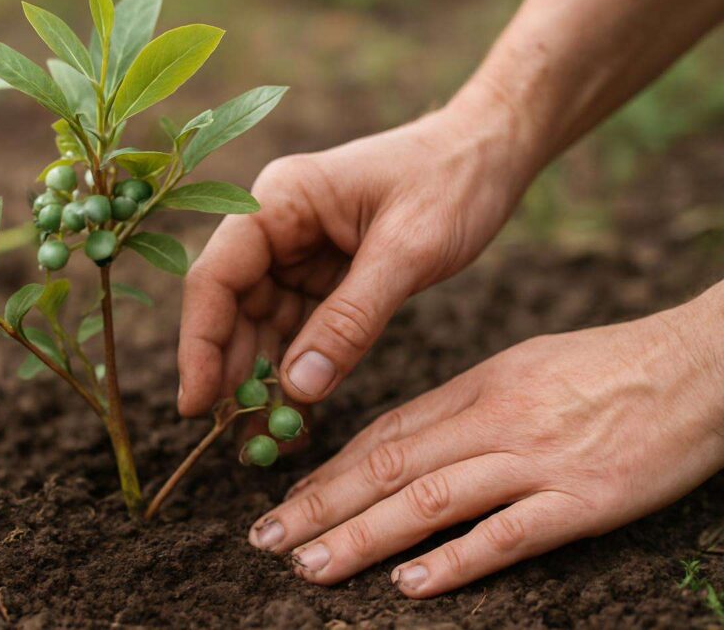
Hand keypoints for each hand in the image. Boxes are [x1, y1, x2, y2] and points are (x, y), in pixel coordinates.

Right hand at [177, 91, 535, 414]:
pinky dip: (299, 371)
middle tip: (238, 439)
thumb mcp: (407, 250)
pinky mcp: (325, 275)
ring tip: (266, 441)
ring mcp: (298, 251)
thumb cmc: (452, 182)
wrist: (491, 153)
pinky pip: (300, 330)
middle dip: (232, 373)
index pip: (216, 276)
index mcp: (279, 200)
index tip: (197, 407)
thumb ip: (352, 319)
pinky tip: (298, 414)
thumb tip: (296, 389)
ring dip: (263, 381)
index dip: (200, 343)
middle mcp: (276, 226)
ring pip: (262, 326)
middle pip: (232, 307)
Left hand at [246, 287, 723, 595]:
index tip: (290, 498)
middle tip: (267, 539)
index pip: (386, 430)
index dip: (330, 468)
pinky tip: (409, 583)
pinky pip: (507, 533)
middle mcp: (495, 420)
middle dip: (321, 505)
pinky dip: (454, 560)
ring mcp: (538, 460)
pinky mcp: (585, 500)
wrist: (700, 365)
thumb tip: (405, 440)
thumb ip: (464, 405)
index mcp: (478, 385)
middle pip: (390, 464)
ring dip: (363, 536)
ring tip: (312, 565)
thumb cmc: (608, 367)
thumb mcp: (524, 367)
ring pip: (430, 498)